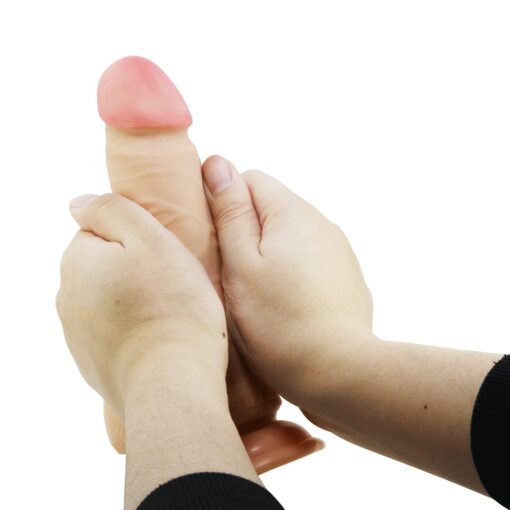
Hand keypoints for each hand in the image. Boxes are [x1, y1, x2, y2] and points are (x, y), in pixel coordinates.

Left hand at [56, 193, 227, 415]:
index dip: (138, 239)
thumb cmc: (172, 308)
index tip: (163, 257)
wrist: (173, 385)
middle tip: (172, 285)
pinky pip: (116, 333)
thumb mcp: (151, 239)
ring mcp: (79, 336)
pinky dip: (135, 331)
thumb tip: (77, 203)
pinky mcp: (94, 364)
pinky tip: (160, 338)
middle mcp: (68, 299)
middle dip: (136, 270)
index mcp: (78, 262)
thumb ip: (111, 210)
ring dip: (136, 301)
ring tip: (169, 313)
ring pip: (112, 300)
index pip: (101, 231)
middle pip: (107, 267)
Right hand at [201, 156, 374, 409]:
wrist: (339, 372)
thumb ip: (231, 212)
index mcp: (293, 213)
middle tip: (234, 274)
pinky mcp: (346, 278)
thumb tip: (219, 163)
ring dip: (270, 255)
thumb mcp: (242, 264)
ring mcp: (339, 251)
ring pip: (290, 237)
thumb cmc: (279, 322)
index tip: (217, 240)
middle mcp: (323, 223)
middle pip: (272, 208)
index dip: (225, 203)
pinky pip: (310, 261)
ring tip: (259, 295)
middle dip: (248, 232)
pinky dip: (293, 274)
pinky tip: (286, 306)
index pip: (250, 179)